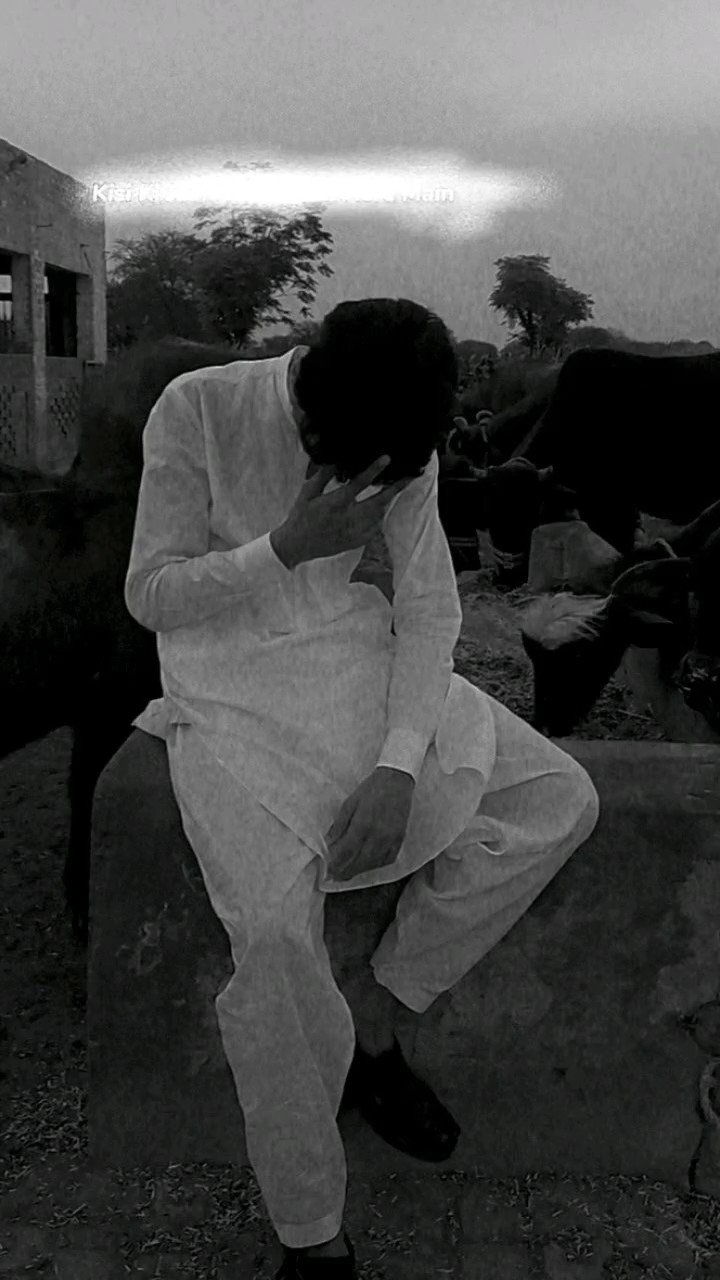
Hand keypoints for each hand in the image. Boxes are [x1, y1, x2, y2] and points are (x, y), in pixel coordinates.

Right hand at [270, 455, 410, 568]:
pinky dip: (380, 517)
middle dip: (396, 488)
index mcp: (336, 503)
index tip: (386, 458)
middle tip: (410, 477)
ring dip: (388, 501)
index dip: (374, 470)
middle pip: (379, 501)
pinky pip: (376, 528)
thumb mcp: (308, 492)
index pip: (359, 483)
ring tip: (397, 488)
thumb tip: (335, 459)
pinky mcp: (356, 542)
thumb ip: (323, 475)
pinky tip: (381, 509)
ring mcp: (354, 532)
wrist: (297, 545)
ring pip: (380, 515)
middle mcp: (348, 518)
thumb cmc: (301, 516)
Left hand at [325, 767, 414, 881]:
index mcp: (363, 824)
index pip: (346, 852)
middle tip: (334, 876)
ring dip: (359, 871)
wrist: (396, 781)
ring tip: (347, 872)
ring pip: (373, 864)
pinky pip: (387, 860)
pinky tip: (366, 864)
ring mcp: (391, 839)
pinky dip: (375, 865)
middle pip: (359, 862)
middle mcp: (378, 835)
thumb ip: (339, 826)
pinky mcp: (400, 840)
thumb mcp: (349, 804)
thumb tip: (329, 844)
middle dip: (345, 872)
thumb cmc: (370, 790)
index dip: (335, 864)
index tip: (327, 871)